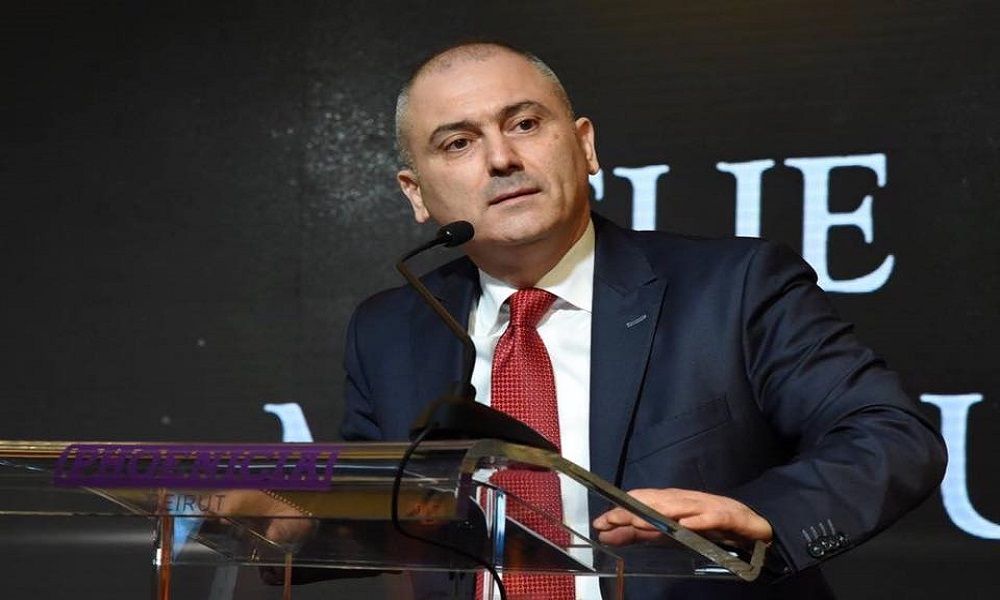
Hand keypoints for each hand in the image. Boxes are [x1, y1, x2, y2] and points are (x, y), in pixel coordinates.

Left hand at [592, 488, 772, 546]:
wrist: (754, 523)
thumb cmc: (709, 525)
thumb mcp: (669, 532)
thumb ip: (640, 533)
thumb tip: (608, 534)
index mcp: (671, 502)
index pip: (642, 502)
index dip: (621, 510)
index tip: (600, 522)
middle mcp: (686, 500)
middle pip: (656, 502)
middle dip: (633, 509)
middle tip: (611, 520)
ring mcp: (706, 506)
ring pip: (680, 507)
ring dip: (659, 514)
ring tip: (639, 522)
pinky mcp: (727, 515)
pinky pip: (711, 517)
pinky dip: (698, 521)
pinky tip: (685, 526)